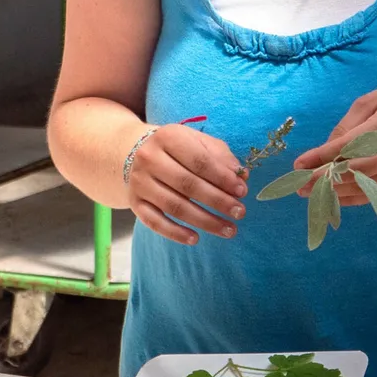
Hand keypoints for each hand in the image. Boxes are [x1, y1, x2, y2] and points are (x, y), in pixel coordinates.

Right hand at [125, 123, 246, 244]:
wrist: (134, 153)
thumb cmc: (177, 149)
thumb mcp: (198, 142)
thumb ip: (221, 156)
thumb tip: (241, 177)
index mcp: (169, 138)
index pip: (199, 161)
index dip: (223, 178)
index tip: (242, 191)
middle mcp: (149, 159)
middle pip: (188, 185)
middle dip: (218, 201)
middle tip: (240, 213)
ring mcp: (139, 182)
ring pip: (174, 206)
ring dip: (204, 221)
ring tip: (228, 230)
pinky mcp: (135, 203)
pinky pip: (154, 222)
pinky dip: (175, 233)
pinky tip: (195, 239)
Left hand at [294, 75, 376, 205]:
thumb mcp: (375, 99)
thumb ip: (349, 124)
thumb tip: (326, 150)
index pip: (348, 147)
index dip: (320, 158)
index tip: (298, 165)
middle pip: (354, 172)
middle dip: (322, 181)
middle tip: (298, 186)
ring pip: (365, 188)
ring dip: (335, 193)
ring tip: (312, 194)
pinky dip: (355, 198)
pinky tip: (337, 198)